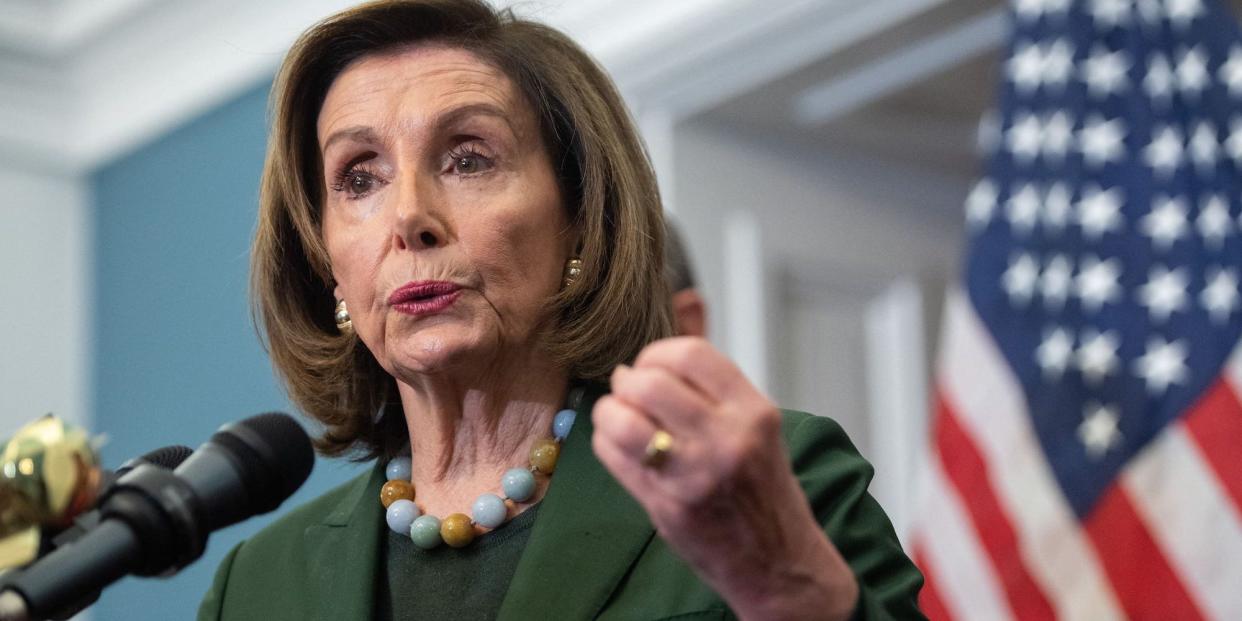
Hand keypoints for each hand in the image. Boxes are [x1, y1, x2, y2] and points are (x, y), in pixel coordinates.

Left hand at [592, 337, 858, 620]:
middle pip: (650, 382)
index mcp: (753, 412)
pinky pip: (613, 456)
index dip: (657, 352)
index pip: (689, 354)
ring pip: (623, 418)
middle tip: (630, 389)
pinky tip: (620, 445)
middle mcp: (727, 440)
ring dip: (611, 411)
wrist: (779, 562)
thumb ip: (712, 368)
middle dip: (629, 380)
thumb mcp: (753, 421)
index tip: (652, 365)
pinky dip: (606, 442)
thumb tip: (687, 299)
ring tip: (620, 415)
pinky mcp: (667, 505)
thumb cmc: (763, 487)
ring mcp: (694, 475)